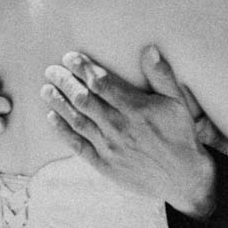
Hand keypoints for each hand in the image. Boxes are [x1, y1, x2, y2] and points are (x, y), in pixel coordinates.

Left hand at [42, 47, 217, 217]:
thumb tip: (149, 49)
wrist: (182, 177)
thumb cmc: (180, 134)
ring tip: (46, 89)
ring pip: (77, 120)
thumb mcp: (178, 101)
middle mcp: (118, 126)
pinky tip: (51, 118)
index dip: (83, 68)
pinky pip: (77, 145)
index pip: (102, 83)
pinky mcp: (104, 164)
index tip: (70, 57)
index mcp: (135, 108)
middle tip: (52, 70)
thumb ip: (162, 75)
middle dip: (65, 82)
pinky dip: (63, 131)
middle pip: (83, 99)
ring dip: (58, 103)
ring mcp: (109, 146)